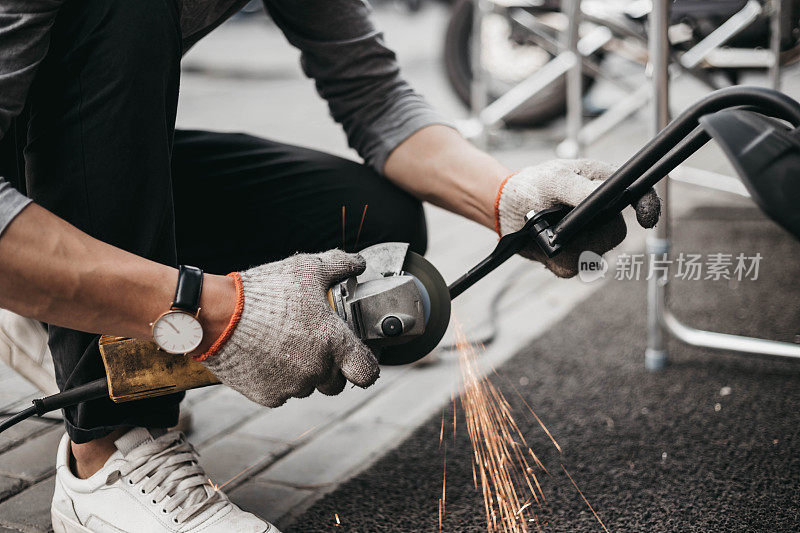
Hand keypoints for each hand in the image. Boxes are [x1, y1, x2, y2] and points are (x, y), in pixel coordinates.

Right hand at [198, 249, 378, 406]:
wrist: (216, 315)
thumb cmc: (264, 291)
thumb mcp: (306, 268)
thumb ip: (339, 265)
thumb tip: (358, 263)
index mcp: (333, 342)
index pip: (367, 372)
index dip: (364, 366)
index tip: (356, 357)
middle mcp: (317, 369)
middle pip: (336, 382)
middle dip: (329, 366)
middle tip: (312, 343)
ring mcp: (292, 387)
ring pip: (308, 387)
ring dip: (302, 372)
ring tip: (284, 344)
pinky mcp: (268, 396)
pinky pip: (281, 393)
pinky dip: (277, 379)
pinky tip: (265, 356)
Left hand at [495, 159, 659, 277]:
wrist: (504, 207)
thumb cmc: (532, 184)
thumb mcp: (555, 179)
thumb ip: (580, 189)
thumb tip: (602, 198)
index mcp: (604, 186)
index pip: (639, 196)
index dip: (649, 207)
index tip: (645, 219)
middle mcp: (602, 213)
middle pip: (616, 234)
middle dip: (589, 234)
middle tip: (563, 224)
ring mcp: (588, 237)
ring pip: (594, 256)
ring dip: (568, 248)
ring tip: (545, 232)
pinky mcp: (572, 256)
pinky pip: (573, 268)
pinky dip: (557, 260)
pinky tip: (544, 247)